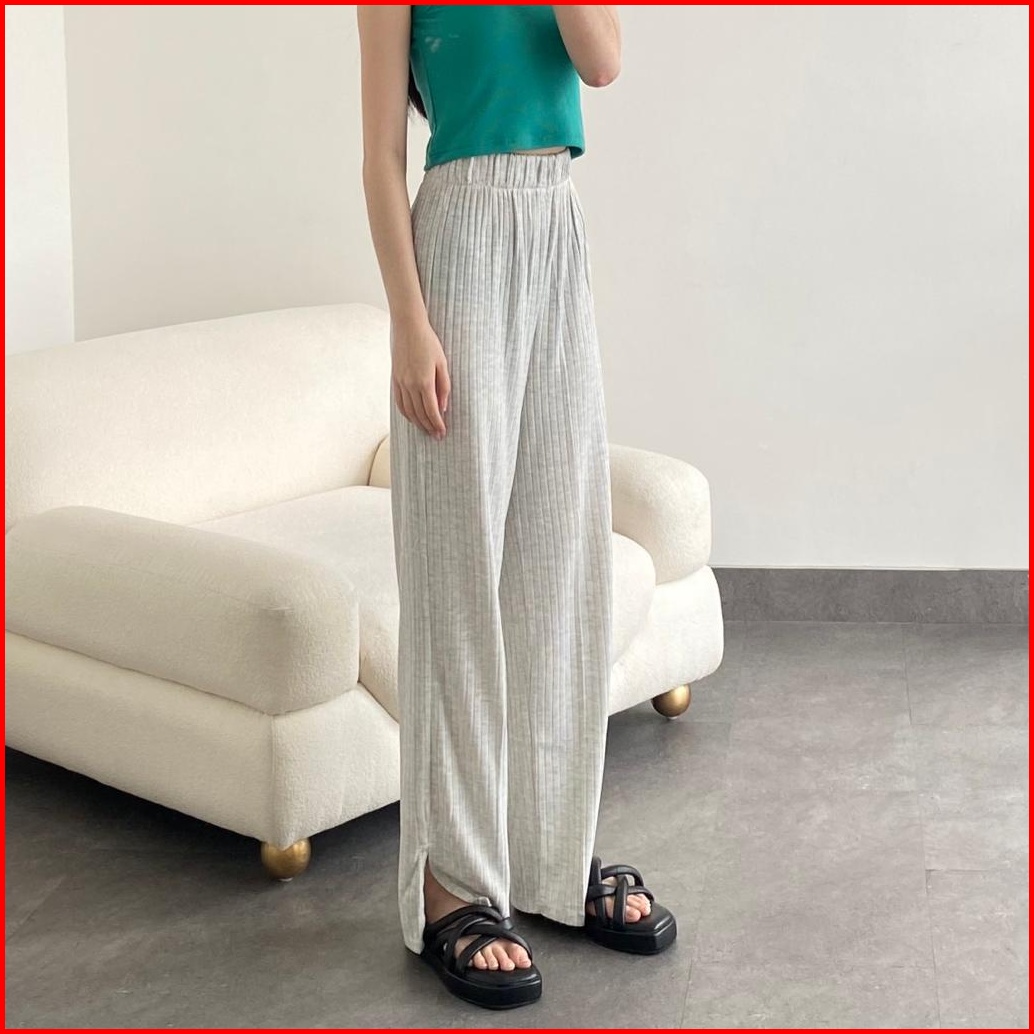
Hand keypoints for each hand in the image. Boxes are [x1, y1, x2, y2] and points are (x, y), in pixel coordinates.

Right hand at [391, 316, 450, 439]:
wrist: (408, 327)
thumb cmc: (429, 342)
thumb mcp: (442, 363)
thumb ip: (444, 386)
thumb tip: (443, 407)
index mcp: (424, 382)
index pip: (431, 411)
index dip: (437, 424)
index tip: (442, 433)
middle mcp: (410, 385)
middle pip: (419, 414)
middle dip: (428, 427)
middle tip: (436, 436)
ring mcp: (400, 382)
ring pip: (408, 410)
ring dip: (417, 423)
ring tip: (426, 429)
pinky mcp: (395, 379)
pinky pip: (399, 402)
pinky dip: (406, 413)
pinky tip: (412, 418)